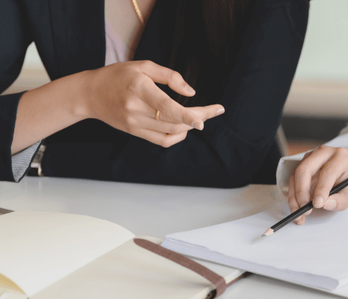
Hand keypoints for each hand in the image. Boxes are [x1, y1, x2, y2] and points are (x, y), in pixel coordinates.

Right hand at [84, 61, 223, 147]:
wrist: (90, 94)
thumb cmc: (118, 76)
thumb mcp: (143, 66)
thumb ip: (170, 76)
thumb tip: (192, 92)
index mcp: (139, 88)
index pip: (166, 106)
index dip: (187, 115)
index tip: (204, 120)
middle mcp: (136, 109)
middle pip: (174, 120)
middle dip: (198, 117)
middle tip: (215, 110)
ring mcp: (135, 124)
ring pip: (171, 132)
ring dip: (190, 126)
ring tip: (201, 116)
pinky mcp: (135, 133)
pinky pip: (162, 141)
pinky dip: (178, 136)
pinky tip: (184, 127)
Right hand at [288, 146, 347, 224]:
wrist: (342, 176)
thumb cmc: (346, 184)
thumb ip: (340, 201)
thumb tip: (326, 204)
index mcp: (341, 157)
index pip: (328, 171)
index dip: (321, 188)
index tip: (317, 204)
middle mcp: (324, 153)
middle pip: (306, 169)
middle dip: (302, 191)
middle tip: (305, 208)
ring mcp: (310, 157)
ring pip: (296, 175)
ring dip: (294, 196)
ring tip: (299, 213)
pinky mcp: (301, 164)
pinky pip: (292, 180)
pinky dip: (292, 196)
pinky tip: (296, 208)